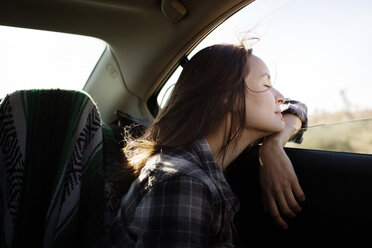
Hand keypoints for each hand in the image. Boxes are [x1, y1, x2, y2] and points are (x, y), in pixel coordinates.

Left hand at [259, 114, 305, 228]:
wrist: (270, 153)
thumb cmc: (266, 170)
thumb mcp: (262, 184)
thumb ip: (264, 198)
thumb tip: (265, 212)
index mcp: (266, 192)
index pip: (273, 212)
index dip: (279, 221)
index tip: (285, 226)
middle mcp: (275, 190)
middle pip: (285, 209)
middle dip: (291, 215)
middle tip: (293, 215)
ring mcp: (284, 184)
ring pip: (294, 204)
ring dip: (297, 209)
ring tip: (298, 209)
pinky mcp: (293, 179)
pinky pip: (300, 194)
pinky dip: (302, 200)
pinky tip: (302, 200)